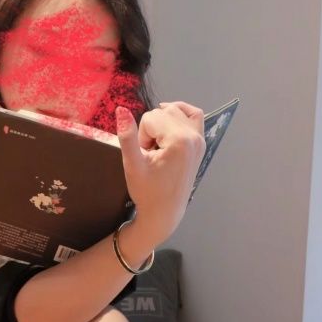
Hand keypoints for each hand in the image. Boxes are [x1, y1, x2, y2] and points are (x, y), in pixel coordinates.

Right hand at [115, 101, 205, 241]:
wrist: (164, 212)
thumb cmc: (147, 192)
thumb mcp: (133, 165)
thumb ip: (127, 137)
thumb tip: (121, 109)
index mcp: (179, 141)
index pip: (150, 118)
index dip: (141, 136)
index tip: (145, 156)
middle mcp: (194, 136)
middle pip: (163, 112)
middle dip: (151, 130)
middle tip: (150, 154)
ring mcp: (200, 139)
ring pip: (175, 111)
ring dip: (163, 125)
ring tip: (159, 148)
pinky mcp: (200, 143)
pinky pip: (194, 115)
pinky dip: (181, 113)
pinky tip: (170, 122)